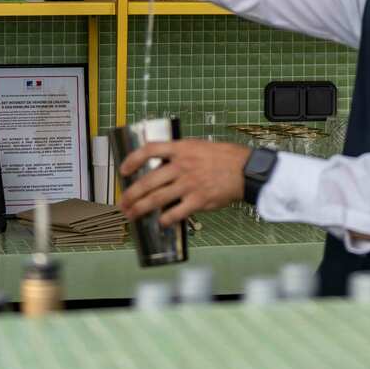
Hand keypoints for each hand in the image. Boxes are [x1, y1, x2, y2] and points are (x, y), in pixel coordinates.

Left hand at [118, 139, 249, 226]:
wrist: (246, 170)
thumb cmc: (225, 157)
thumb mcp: (200, 147)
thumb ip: (181, 155)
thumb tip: (162, 167)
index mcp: (182, 149)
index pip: (150, 149)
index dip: (132, 159)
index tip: (123, 169)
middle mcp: (182, 166)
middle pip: (148, 181)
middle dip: (131, 194)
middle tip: (123, 202)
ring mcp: (189, 184)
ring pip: (157, 199)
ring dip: (140, 208)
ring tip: (132, 214)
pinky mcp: (198, 200)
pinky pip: (175, 213)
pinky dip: (165, 219)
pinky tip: (161, 222)